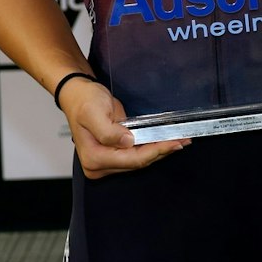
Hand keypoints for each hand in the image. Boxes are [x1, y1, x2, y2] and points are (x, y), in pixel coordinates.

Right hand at [60, 76, 188, 178]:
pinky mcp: (113, 156)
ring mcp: (106, 163)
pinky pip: (136, 155)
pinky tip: (165, 142)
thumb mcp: (94, 113)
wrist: (78, 95)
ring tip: (179, 141)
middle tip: (183, 140)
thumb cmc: (84, 102)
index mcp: (94, 157)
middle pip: (138, 163)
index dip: (155, 151)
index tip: (173, 142)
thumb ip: (109, 131)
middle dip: (161, 151)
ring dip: (159, 151)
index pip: (132, 160)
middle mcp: (98, 165)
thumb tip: (127, 142)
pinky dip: (151, 149)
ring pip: (139, 161)